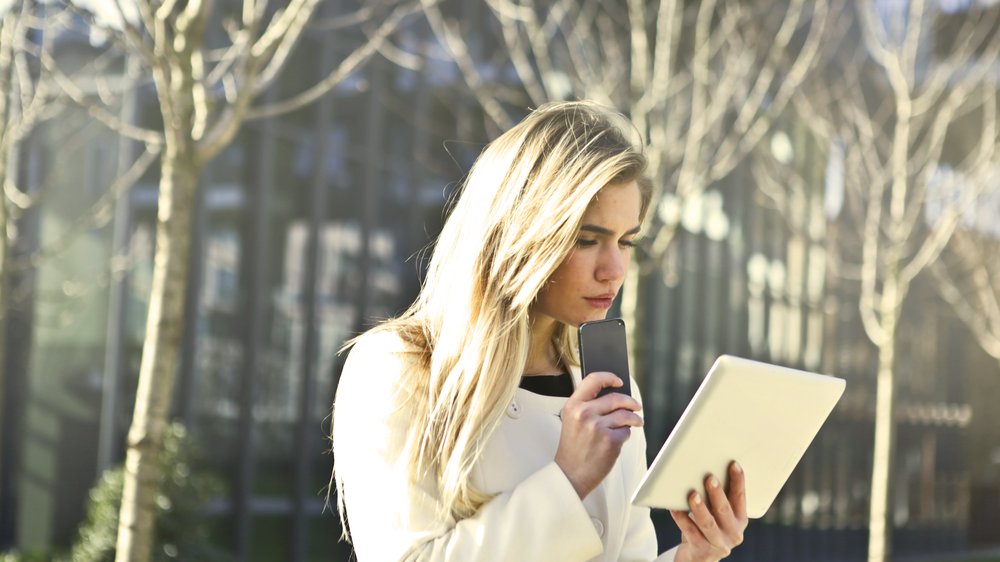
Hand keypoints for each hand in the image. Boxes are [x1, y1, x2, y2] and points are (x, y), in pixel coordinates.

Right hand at [554, 371, 643, 498]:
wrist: (570, 475)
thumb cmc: (573, 448)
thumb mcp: (572, 421)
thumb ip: (587, 406)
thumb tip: (614, 396)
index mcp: (573, 406)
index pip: (593, 380)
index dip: (609, 377)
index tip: (619, 381)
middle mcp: (584, 413)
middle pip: (616, 398)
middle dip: (631, 402)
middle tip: (636, 406)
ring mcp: (598, 427)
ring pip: (625, 415)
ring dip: (634, 419)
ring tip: (636, 422)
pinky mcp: (610, 441)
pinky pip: (626, 431)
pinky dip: (625, 435)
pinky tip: (618, 440)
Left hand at [671, 462, 747, 561]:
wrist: (699, 556)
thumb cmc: (707, 526)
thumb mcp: (717, 513)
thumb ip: (716, 497)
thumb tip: (704, 470)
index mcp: (740, 519)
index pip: (740, 497)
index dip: (738, 481)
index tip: (733, 464)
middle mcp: (733, 533)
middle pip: (724, 510)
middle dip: (717, 493)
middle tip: (710, 478)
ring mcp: (718, 544)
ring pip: (708, 523)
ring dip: (700, 508)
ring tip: (692, 494)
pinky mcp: (702, 551)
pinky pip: (690, 532)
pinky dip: (681, 518)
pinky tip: (673, 508)